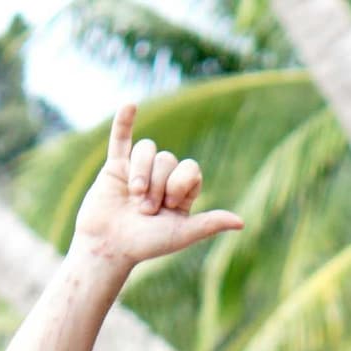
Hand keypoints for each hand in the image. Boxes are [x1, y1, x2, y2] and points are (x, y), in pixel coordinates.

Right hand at [70, 103, 243, 270]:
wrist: (109, 246)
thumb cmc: (146, 244)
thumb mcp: (182, 234)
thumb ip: (209, 223)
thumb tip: (241, 222)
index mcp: (181, 193)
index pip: (190, 169)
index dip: (181, 182)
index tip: (170, 204)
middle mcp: (161, 178)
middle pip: (168, 159)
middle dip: (158, 185)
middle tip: (147, 210)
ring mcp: (138, 170)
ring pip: (147, 149)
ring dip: (142, 173)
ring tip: (134, 196)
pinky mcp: (115, 166)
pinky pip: (120, 139)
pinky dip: (124, 121)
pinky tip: (130, 105)